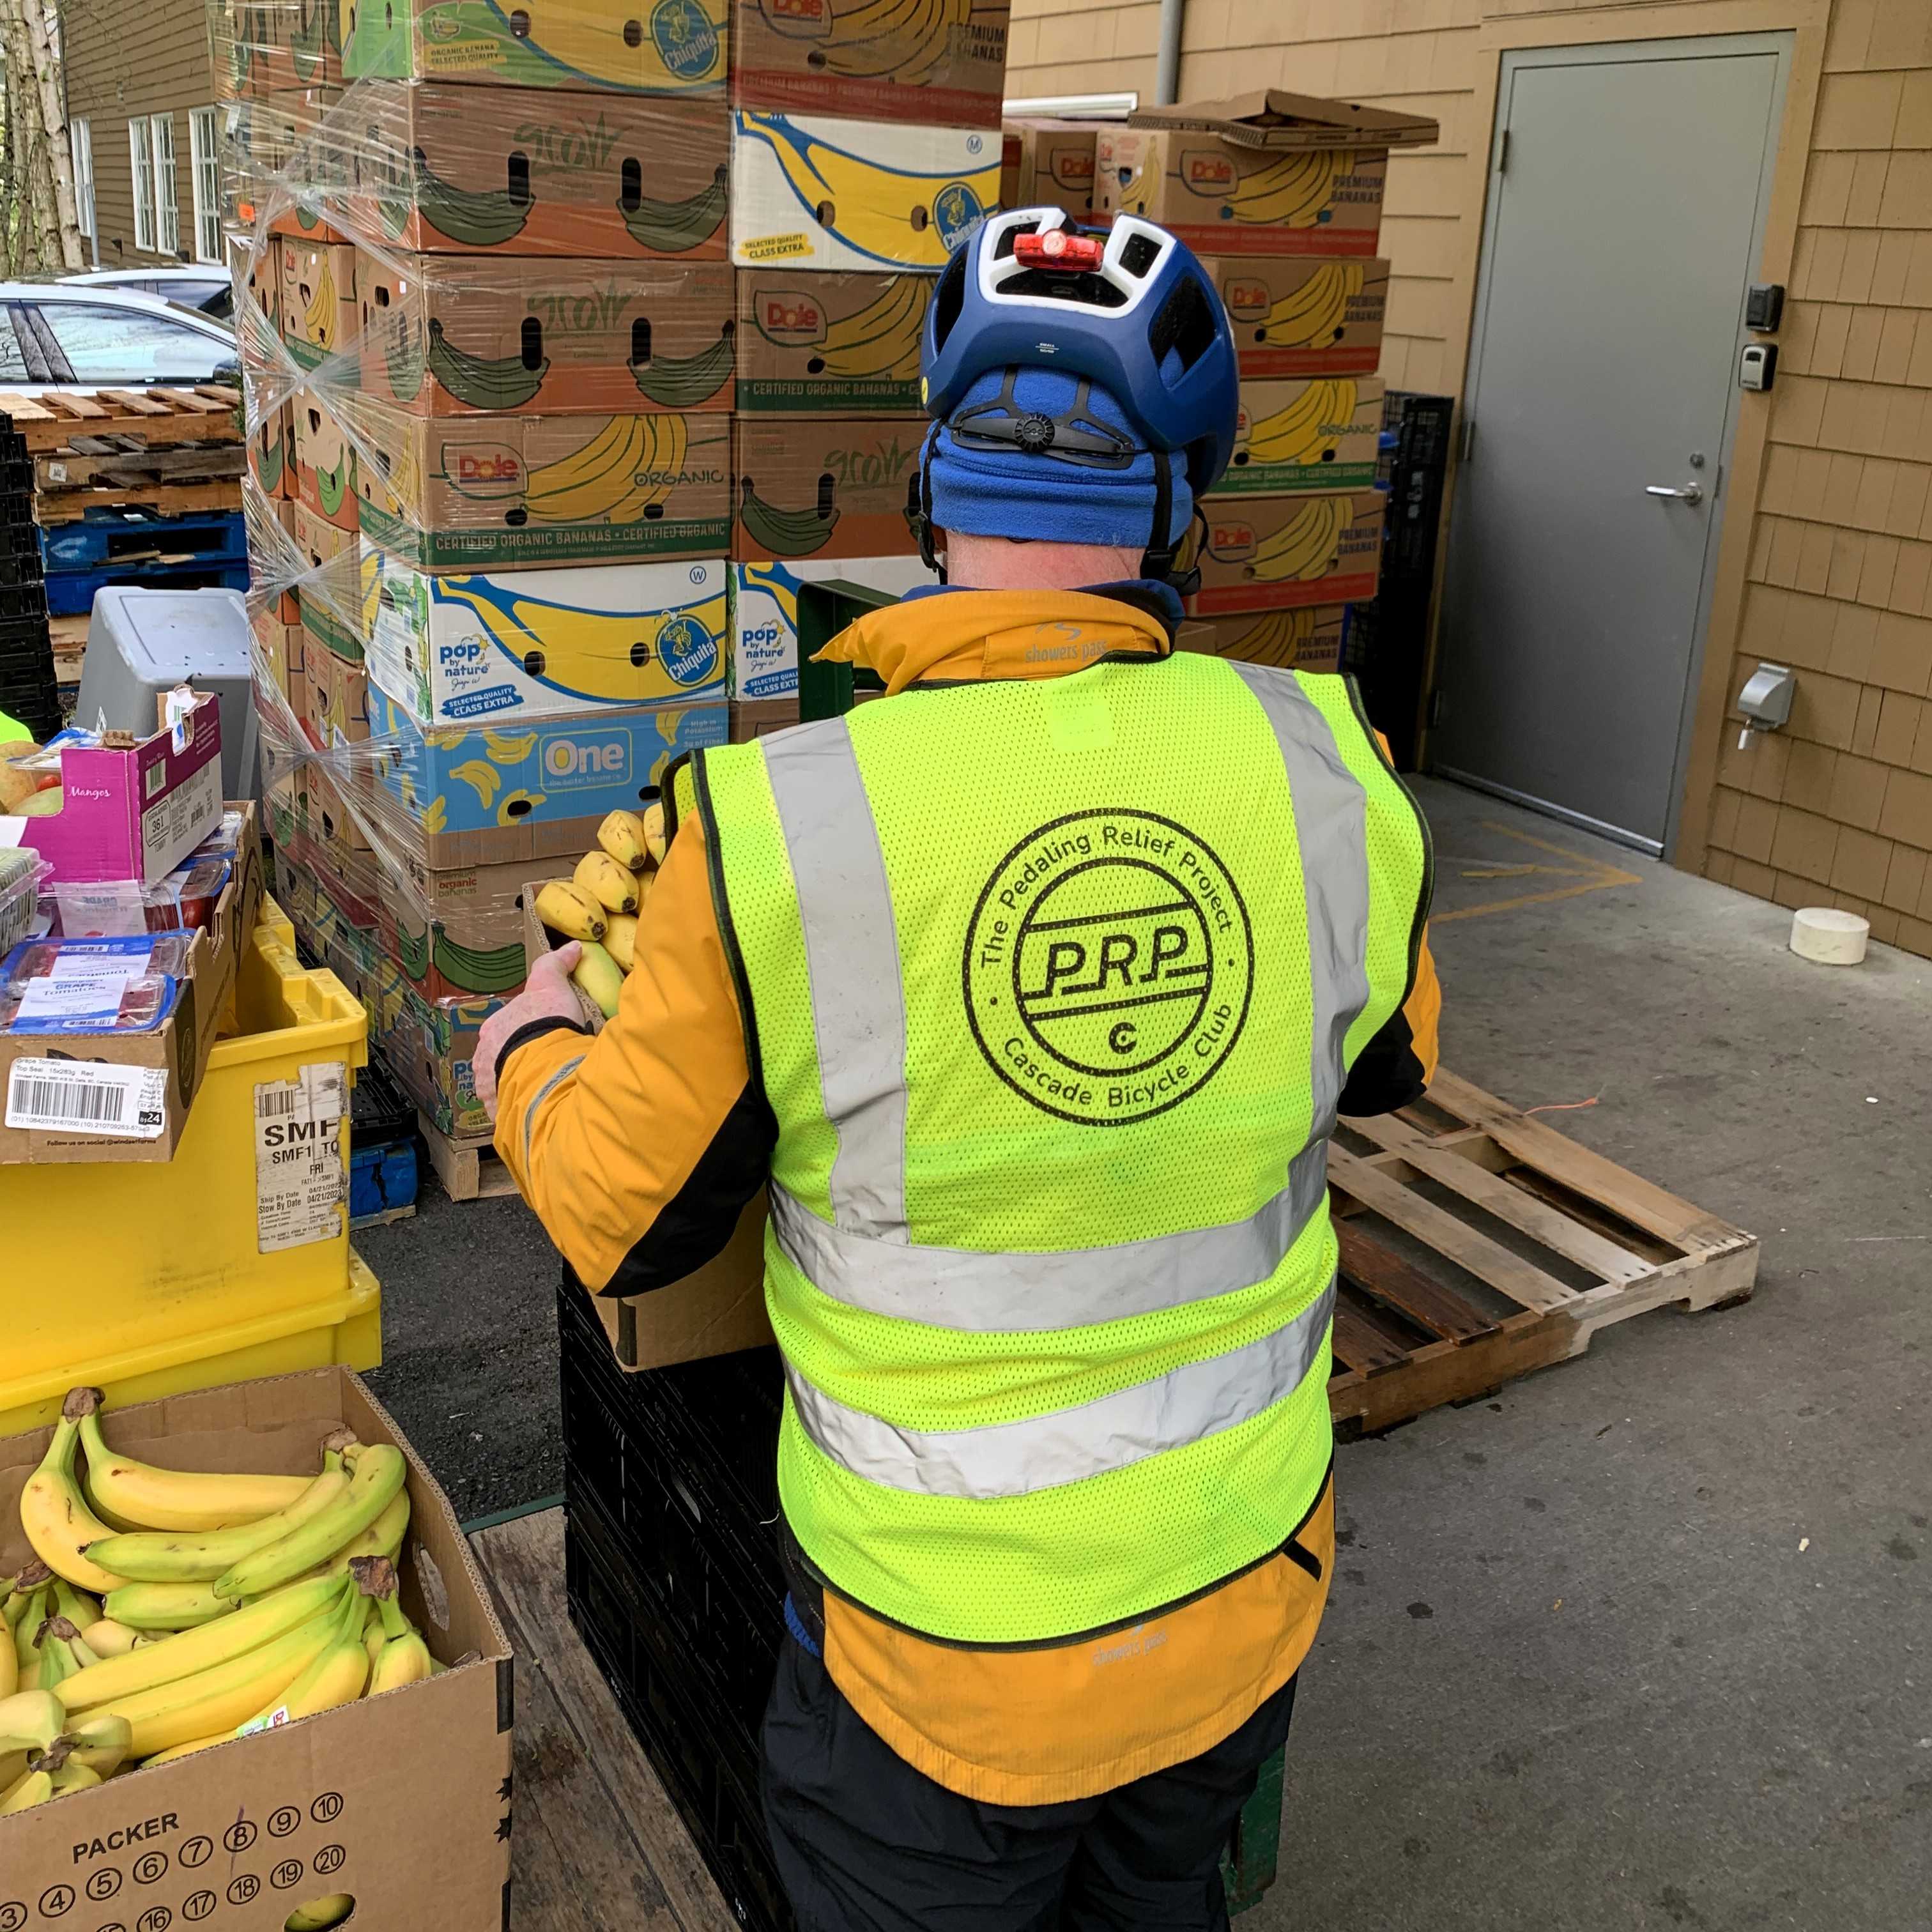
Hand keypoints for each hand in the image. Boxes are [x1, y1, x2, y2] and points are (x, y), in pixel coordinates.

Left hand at [474, 942, 582, 1121]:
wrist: (542, 1059)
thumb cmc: (544, 1020)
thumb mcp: (550, 983)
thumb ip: (557, 964)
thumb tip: (572, 946)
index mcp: (492, 1029)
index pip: (504, 1030)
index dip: (522, 1032)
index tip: (541, 1037)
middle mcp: (482, 1058)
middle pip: (499, 1058)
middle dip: (516, 1061)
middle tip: (543, 1065)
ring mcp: (488, 1086)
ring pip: (501, 1085)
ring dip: (515, 1086)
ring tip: (541, 1089)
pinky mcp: (498, 1109)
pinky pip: (507, 1109)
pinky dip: (518, 1108)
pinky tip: (535, 1108)